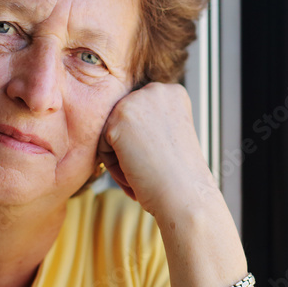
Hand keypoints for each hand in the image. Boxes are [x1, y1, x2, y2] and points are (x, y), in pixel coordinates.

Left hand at [96, 83, 219, 219]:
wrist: (186, 195)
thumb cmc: (181, 176)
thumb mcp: (171, 135)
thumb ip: (150, 122)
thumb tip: (124, 126)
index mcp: (173, 93)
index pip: (140, 114)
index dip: (146, 143)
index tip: (159, 159)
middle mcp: (156, 90)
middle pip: (124, 121)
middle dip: (132, 149)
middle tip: (152, 170)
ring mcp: (136, 102)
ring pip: (111, 133)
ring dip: (122, 158)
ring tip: (145, 173)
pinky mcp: (118, 121)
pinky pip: (102, 147)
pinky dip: (114, 167)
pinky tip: (136, 174)